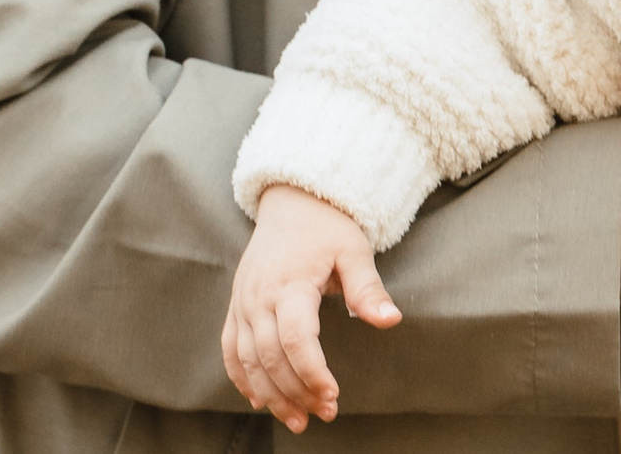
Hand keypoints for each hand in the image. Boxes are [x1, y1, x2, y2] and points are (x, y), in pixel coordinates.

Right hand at [223, 185, 402, 432]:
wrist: (292, 201)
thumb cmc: (328, 226)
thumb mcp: (354, 250)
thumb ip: (368, 288)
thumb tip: (391, 320)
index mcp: (290, 283)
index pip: (295, 338)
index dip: (312, 371)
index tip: (333, 394)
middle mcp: (258, 297)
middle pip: (270, 357)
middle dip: (296, 391)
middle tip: (325, 413)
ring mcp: (242, 303)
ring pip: (248, 360)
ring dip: (271, 394)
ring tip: (298, 420)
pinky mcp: (236, 306)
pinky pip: (230, 350)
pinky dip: (242, 379)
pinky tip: (261, 402)